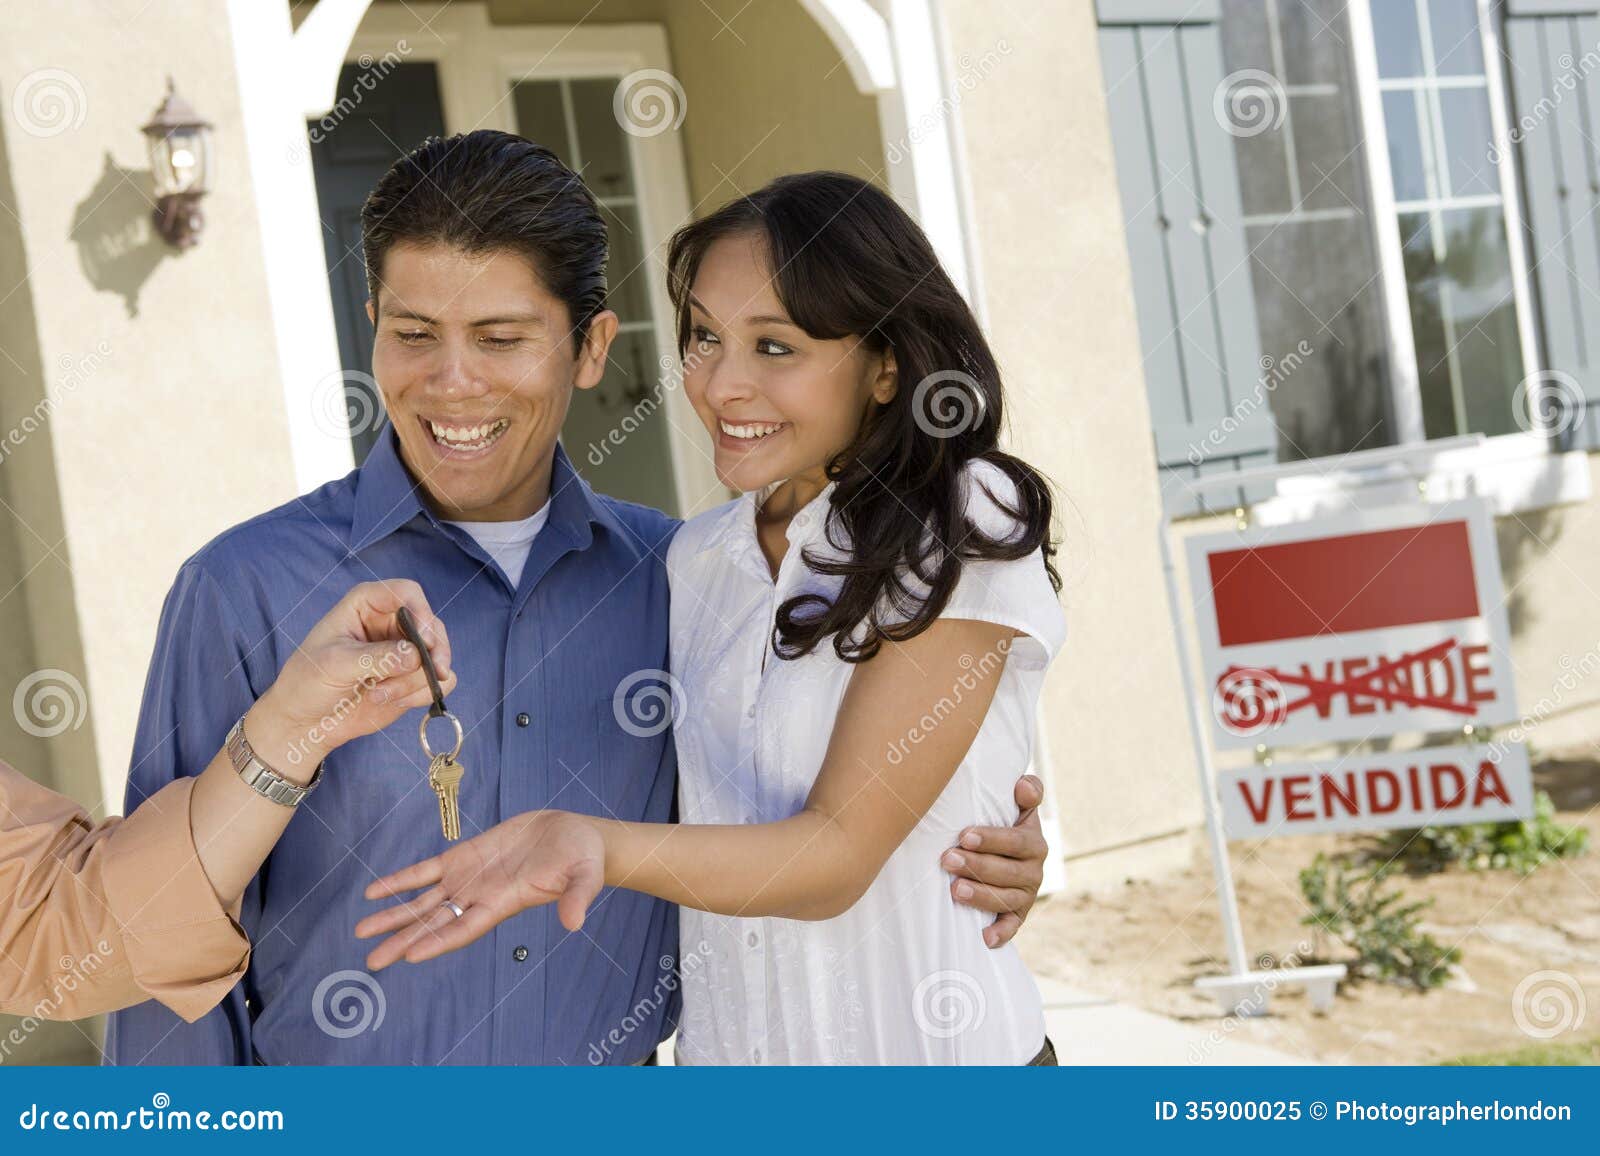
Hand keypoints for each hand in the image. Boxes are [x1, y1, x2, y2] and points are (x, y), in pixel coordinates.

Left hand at [246, 579, 455, 776]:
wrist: (306, 721)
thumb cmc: (308, 682)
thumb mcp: (335, 664)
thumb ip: (376, 657)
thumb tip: (415, 656)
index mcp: (367, 605)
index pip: (406, 593)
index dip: (421, 612)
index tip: (423, 641)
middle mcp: (390, 623)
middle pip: (432, 625)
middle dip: (432, 653)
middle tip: (431, 673)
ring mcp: (404, 651)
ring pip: (438, 655)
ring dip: (416, 680)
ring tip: (380, 694)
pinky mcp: (412, 678)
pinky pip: (438, 681)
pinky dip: (422, 694)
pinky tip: (394, 701)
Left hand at [355, 810, 604, 970]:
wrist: (573, 834)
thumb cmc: (582, 858)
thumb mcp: (584, 876)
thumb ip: (578, 897)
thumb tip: (575, 923)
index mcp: (503, 904)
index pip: (464, 928)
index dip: (438, 941)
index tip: (410, 956)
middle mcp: (479, 897)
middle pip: (434, 922)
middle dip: (403, 940)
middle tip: (371, 961)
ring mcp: (469, 878)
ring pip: (424, 901)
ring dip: (394, 915)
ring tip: (362, 931)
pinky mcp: (465, 856)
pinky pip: (425, 871)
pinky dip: (401, 880)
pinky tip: (375, 891)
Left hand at [942, 773, 1046, 947]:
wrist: (1005, 853)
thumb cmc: (1002, 823)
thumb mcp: (1017, 806)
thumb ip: (1027, 792)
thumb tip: (1022, 785)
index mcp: (1033, 841)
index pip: (1015, 841)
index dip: (992, 839)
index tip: (965, 836)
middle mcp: (1034, 869)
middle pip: (1007, 871)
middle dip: (977, 866)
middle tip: (948, 860)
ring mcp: (1026, 895)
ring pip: (1006, 898)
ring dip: (981, 895)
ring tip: (955, 890)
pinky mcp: (1017, 915)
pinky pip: (1012, 926)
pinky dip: (1001, 933)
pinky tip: (984, 937)